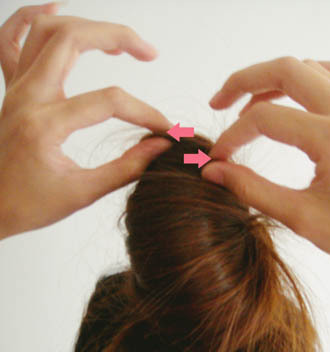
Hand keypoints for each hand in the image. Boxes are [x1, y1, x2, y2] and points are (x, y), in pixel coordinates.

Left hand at [0, 3, 172, 238]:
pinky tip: (54, 10)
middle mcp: (26, 97)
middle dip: (117, 36)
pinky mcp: (10, 90)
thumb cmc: (27, 205)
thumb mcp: (81, 194)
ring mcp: (14, 89)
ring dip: (83, 26)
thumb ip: (126, 169)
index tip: (165, 130)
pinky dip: (29, 19)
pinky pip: (11, 40)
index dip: (145, 113)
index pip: (108, 102)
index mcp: (44, 125)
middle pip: (72, 40)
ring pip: (45, 31)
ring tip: (117, 42)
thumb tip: (160, 146)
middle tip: (149, 52)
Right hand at [202, 57, 329, 296]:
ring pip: (313, 68)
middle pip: (287, 71)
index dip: (232, 135)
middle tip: (218, 103)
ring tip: (252, 103)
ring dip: (277, 78)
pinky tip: (297, 98)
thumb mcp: (301, 218)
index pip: (265, 119)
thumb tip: (213, 171)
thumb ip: (252, 189)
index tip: (217, 158)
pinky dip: (313, 77)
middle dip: (245, 82)